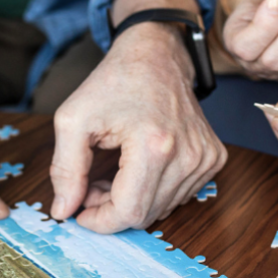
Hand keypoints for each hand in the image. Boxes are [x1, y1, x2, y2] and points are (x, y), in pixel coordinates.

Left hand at [49, 21, 226, 232]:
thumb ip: (65, 170)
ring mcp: (205, 158)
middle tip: (92, 184)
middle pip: (146, 215)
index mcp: (154, 146)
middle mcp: (188, 156)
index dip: (100, 221)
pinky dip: (154, 190)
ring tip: (115, 171)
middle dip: (113, 208)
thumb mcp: (73, 120)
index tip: (80, 210)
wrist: (155, 56)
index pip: (129, 212)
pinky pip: (179, 195)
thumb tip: (64, 211)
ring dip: (133, 200)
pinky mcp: (213, 158)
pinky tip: (139, 167)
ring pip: (163, 208)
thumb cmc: (114, 82)